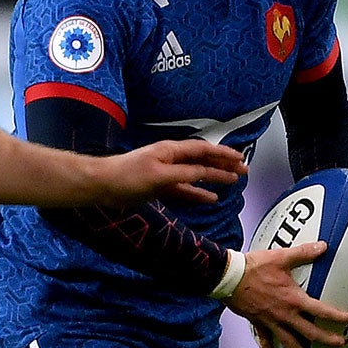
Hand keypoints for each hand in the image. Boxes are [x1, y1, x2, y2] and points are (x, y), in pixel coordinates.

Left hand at [93, 141, 246, 205]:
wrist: (103, 186)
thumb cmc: (128, 176)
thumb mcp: (160, 175)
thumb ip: (185, 174)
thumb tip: (207, 172)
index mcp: (171, 151)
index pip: (204, 150)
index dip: (223, 154)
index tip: (240, 159)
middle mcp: (171, 159)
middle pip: (203, 160)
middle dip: (224, 164)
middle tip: (243, 169)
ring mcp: (166, 173)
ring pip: (196, 174)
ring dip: (214, 177)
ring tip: (232, 181)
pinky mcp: (160, 186)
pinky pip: (185, 189)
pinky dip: (199, 192)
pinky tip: (210, 198)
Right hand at [228, 241, 347, 347]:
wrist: (229, 277)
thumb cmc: (254, 267)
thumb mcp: (281, 257)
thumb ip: (304, 253)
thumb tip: (324, 246)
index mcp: (293, 299)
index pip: (320, 311)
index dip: (336, 316)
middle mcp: (284, 314)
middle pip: (310, 333)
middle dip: (327, 340)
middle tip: (340, 344)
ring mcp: (271, 322)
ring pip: (290, 343)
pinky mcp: (258, 323)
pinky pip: (265, 339)